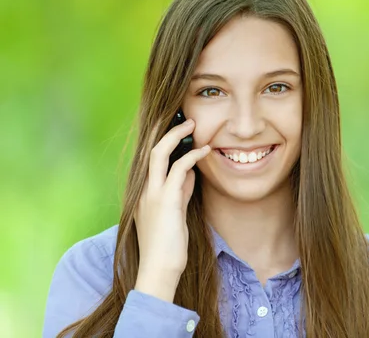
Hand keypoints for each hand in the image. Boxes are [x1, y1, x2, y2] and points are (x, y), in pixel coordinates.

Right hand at [133, 118, 209, 301]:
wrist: (159, 269)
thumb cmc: (168, 245)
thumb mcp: (174, 211)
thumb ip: (180, 190)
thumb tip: (190, 172)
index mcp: (143, 192)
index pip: (151, 158)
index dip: (166, 141)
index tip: (182, 131)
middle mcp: (143, 189)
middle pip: (150, 149)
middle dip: (168, 131)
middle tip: (187, 120)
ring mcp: (151, 193)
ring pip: (158, 152)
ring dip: (177, 135)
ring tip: (194, 125)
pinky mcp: (164, 200)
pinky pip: (178, 169)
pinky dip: (192, 156)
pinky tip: (205, 151)